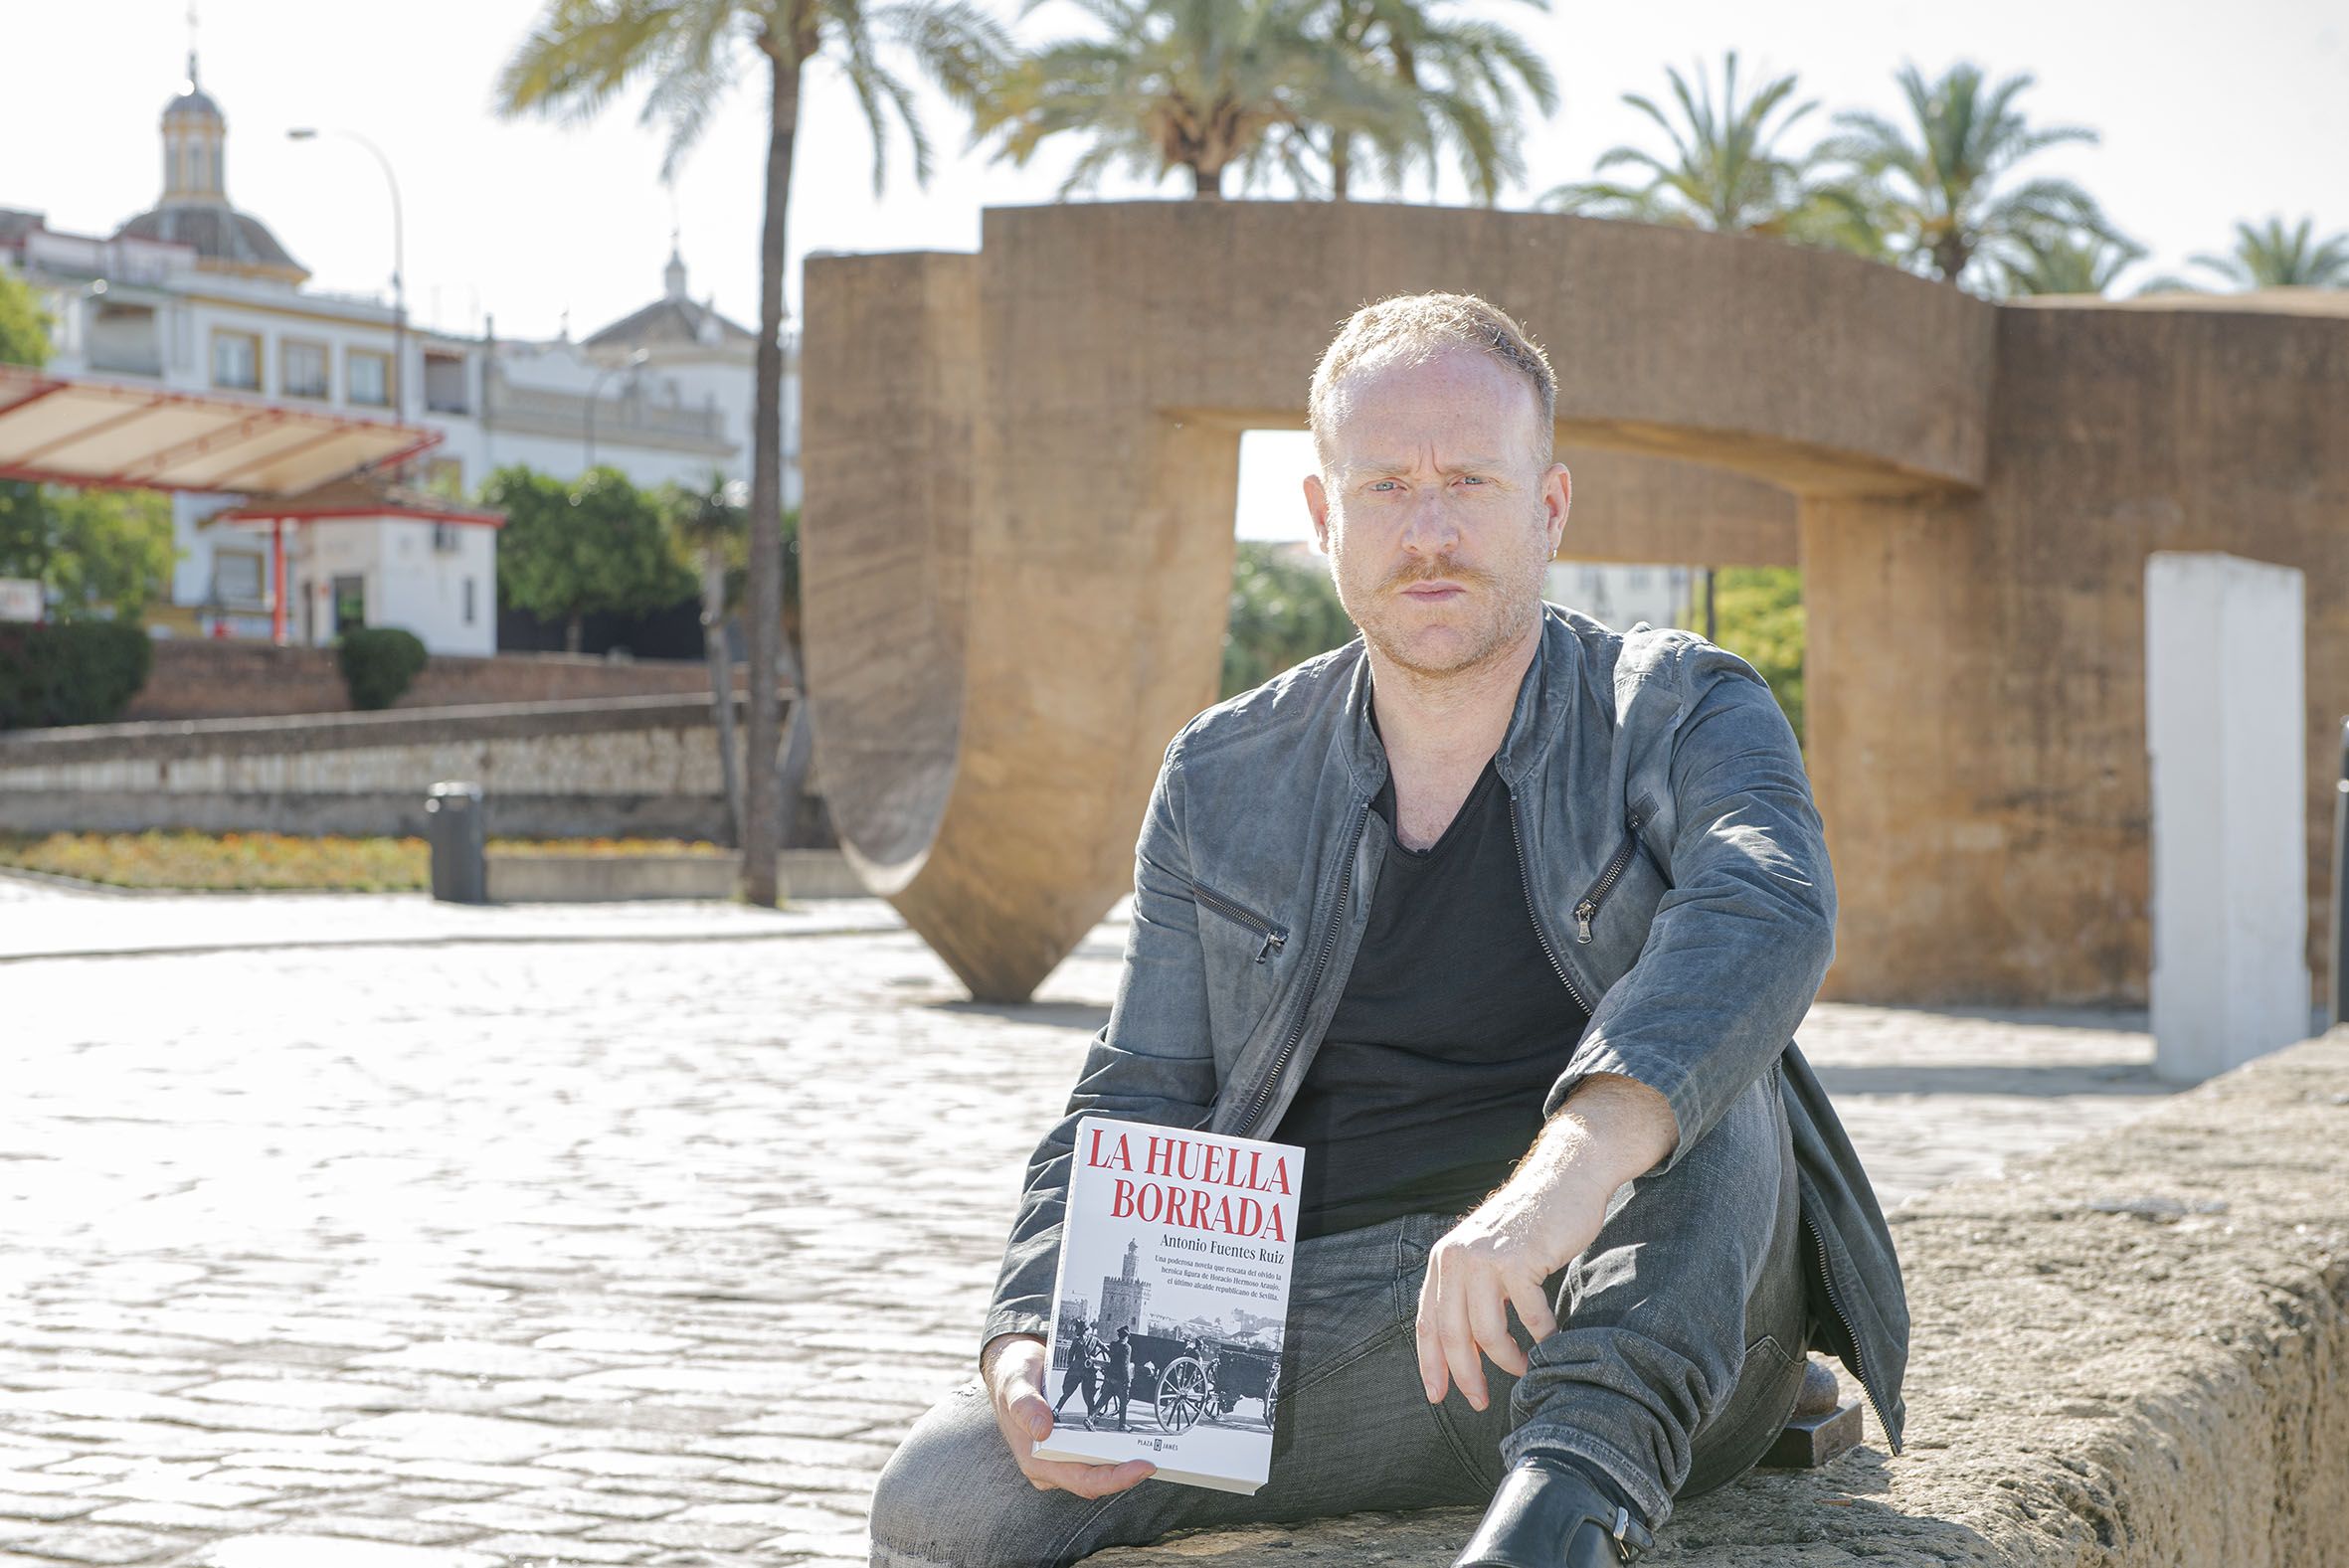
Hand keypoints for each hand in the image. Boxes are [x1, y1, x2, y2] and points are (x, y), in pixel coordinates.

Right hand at [982, 1334, 1154, 1495]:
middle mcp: (1052, 1465)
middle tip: (1158, 1456)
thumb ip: (1025, 1406)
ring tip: (1154, 1447)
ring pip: (1101, 1467)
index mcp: (1036, 1460)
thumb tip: (1042, 1430)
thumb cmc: (1013, 1378)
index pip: (1082, 1481)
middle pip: (1098, 1479)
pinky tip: (1137, 1436)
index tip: (1143, 1467)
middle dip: (1128, 1472)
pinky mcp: (1072, 1445)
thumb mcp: (1015, 1384)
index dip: (1115, 1479)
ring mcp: (1063, 1456)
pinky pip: (1099, 1451)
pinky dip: (1119, 1446)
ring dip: (1126, 1461)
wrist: (1013, 1368)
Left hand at [1412, 1179, 1600, 1411]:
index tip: (1437, 1396)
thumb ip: (1471, 1290)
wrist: (1565, 1178)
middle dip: (1465, 1376)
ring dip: (1507, 1361)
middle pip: (1452, 1334)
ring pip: (1487, 1332)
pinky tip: (1552, 1344)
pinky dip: (1542, 1338)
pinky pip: (1529, 1317)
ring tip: (1524, 1369)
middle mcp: (1457, 1258)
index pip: (1427, 1322)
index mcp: (1444, 1259)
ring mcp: (1487, 1258)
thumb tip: (1465, 1350)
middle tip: (1479, 1402)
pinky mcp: (1521, 1260)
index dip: (1430, 1364)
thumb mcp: (1486, 1252)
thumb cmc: (1530, 1223)